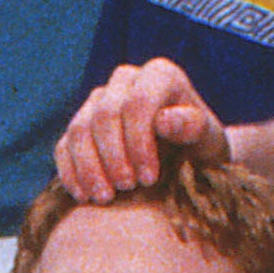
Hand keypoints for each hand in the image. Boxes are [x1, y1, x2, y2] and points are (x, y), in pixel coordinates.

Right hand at [53, 60, 222, 202]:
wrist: (187, 158)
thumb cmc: (201, 148)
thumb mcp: (208, 140)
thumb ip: (193, 127)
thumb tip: (164, 121)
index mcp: (160, 75)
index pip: (137, 103)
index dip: (138, 142)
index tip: (148, 179)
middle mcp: (126, 80)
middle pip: (104, 115)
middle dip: (113, 156)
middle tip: (127, 188)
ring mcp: (99, 100)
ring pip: (79, 129)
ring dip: (89, 167)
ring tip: (105, 197)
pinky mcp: (81, 124)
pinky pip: (64, 145)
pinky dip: (71, 172)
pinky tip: (84, 196)